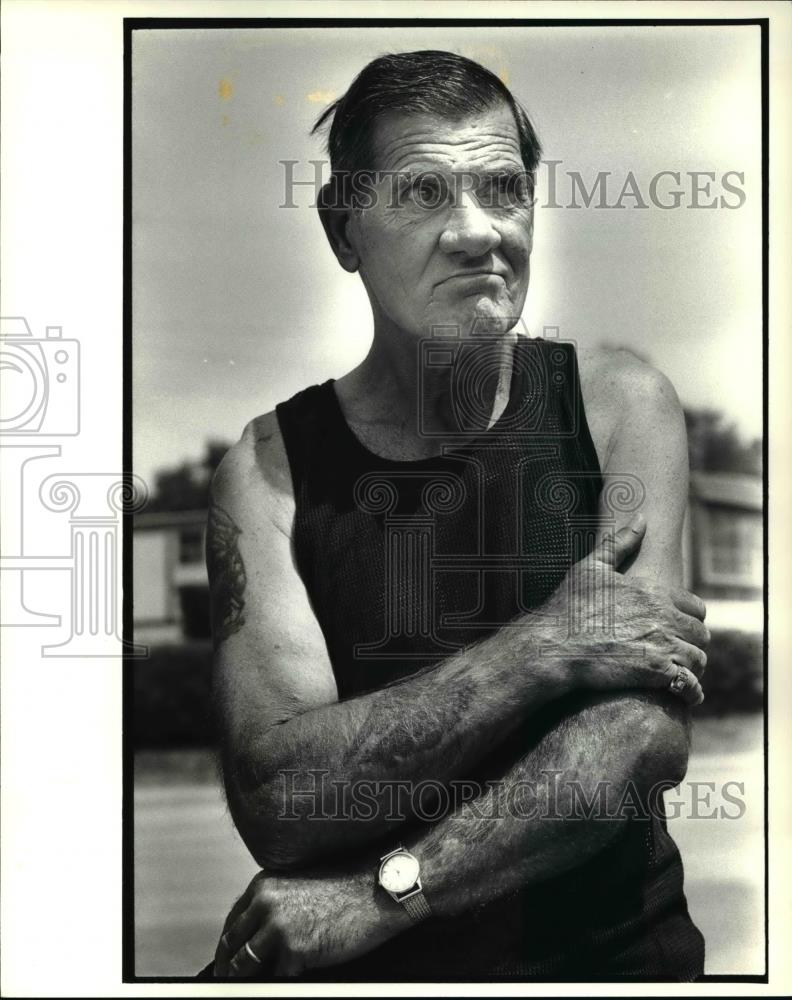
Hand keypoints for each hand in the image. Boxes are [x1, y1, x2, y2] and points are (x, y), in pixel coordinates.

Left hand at [213, 867, 408, 977]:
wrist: (376, 889)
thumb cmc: (346, 887)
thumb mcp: (299, 886)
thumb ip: (275, 904)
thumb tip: (259, 933)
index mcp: (264, 885)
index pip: (232, 922)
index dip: (228, 946)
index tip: (227, 961)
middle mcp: (265, 903)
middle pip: (232, 945)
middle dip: (229, 967)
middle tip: (229, 982)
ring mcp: (278, 926)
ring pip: (245, 965)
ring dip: (245, 980)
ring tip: (247, 988)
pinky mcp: (294, 950)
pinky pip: (275, 979)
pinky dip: (275, 984)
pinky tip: (283, 983)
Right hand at [534, 514, 708, 704]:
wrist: (552, 644)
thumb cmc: (567, 606)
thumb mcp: (591, 567)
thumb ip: (620, 542)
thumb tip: (641, 518)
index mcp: (654, 591)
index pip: (695, 607)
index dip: (689, 618)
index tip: (678, 628)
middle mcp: (663, 616)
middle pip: (700, 634)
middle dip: (691, 643)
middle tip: (679, 652)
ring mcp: (661, 644)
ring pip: (698, 658)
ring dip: (692, 667)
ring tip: (680, 673)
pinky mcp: (655, 672)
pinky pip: (689, 684)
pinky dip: (691, 691)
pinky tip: (685, 694)